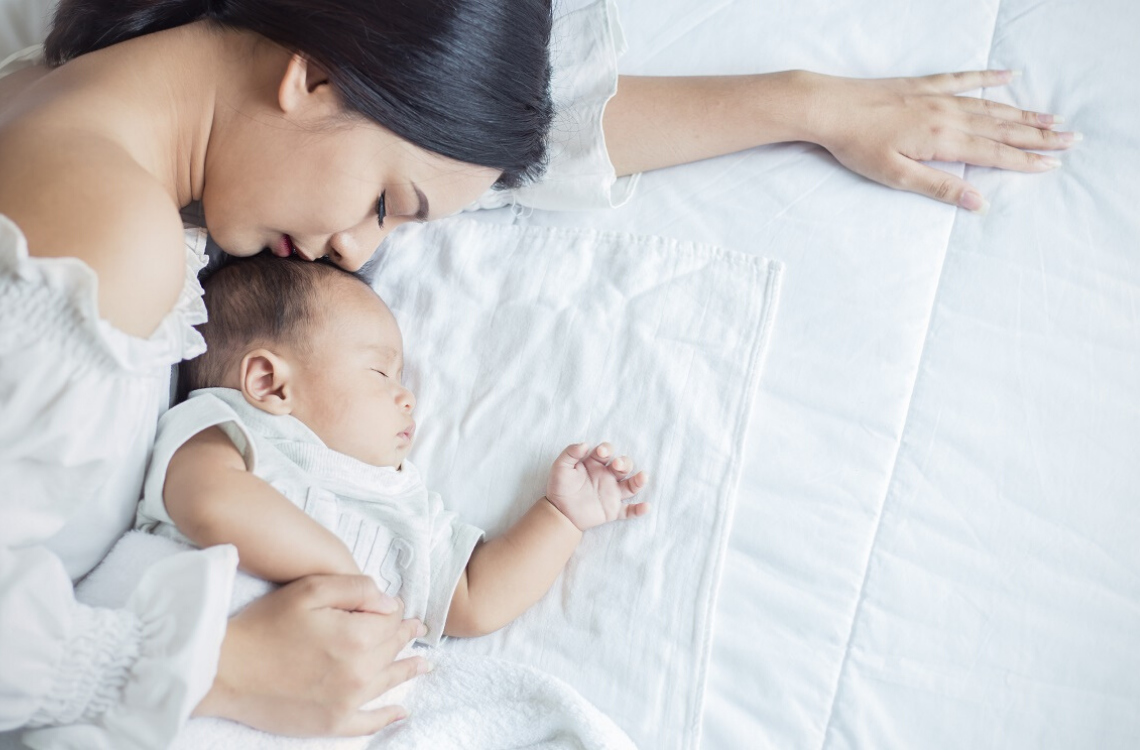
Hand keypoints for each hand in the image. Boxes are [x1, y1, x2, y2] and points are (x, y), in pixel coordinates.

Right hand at [194, 574, 428, 735]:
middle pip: (391, 650)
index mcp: (357, 637)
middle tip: (416, 630)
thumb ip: (357, 589)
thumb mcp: (311, 590)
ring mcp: (346, 702)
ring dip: (407, 670)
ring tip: (423, 664)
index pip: (390, 621)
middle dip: (404, 636)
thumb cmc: (265, 624)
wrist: (224, 670)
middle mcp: (358, 672)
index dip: (394, 611)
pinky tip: (399, 712)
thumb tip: (391, 603)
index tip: (397, 607)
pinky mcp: (330, 724)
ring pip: (387, 682)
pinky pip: (368, 722)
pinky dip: (386, 717)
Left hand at [545, 442, 648, 530]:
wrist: (559, 512)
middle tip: (617, 465)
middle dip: (624, 463)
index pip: (606, 452)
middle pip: (623, 466)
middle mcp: (607, 476)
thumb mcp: (560, 467)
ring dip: (638, 481)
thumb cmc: (559, 487)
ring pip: (631, 485)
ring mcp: (612, 493)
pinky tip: (646, 506)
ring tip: (642, 477)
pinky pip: (629, 510)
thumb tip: (584, 444)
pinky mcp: (613, 510)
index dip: (606, 449)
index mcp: (595, 464)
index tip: (601, 452)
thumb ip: (570, 453)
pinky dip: (638, 509)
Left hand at [802, 69, 1079, 211]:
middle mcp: (946, 114)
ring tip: (1051, 117)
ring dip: (1022, 112)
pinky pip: (963, 78)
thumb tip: (976, 203)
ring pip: (990, 105)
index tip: (1053, 164)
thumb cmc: (856, 145)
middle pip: (1001, 127)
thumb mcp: (895, 175)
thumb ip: (938, 188)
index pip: (993, 153)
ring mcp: (936, 96)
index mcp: (942, 139)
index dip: (1025, 160)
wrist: (827, 107)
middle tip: (1071, 139)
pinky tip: (1008, 76)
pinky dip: (988, 77)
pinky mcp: (922, 85)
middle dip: (1038, 135)